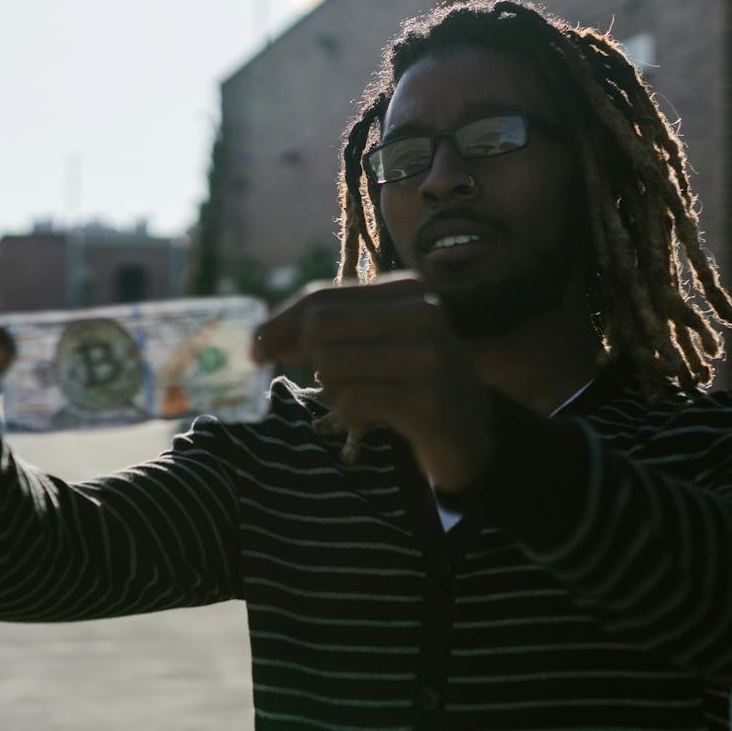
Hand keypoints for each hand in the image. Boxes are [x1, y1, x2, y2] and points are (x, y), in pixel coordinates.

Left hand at [252, 274, 494, 491]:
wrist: (476, 439)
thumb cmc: (415, 387)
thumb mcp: (380, 344)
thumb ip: (331, 331)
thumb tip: (259, 336)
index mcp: (406, 291)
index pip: (321, 297)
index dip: (279, 324)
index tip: (255, 350)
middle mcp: (422, 314)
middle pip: (320, 328)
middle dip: (305, 360)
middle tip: (319, 385)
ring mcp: (429, 357)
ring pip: (331, 365)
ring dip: (330, 394)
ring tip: (354, 404)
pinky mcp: (429, 401)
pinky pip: (354, 401)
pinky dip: (347, 416)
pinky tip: (364, 422)